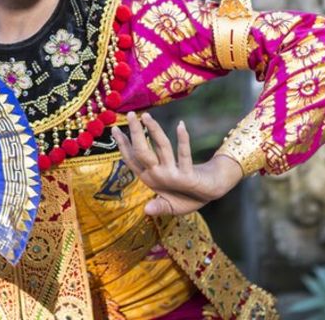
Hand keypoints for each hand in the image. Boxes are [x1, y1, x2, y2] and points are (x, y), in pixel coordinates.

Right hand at [111, 112, 242, 216]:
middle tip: (130, 114)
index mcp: (149, 179)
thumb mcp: (167, 200)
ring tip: (147, 116)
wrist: (210, 195)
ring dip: (155, 130)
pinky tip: (181, 125)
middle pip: (143, 151)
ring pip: (161, 148)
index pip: (132, 159)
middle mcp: (158, 176)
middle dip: (136, 133)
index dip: (123, 144)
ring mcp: (173, 175)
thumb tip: (146, 210)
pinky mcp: (188, 175)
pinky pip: (185, 154)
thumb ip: (156, 203)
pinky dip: (183, 139)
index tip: (114, 129)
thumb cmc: (185, 194)